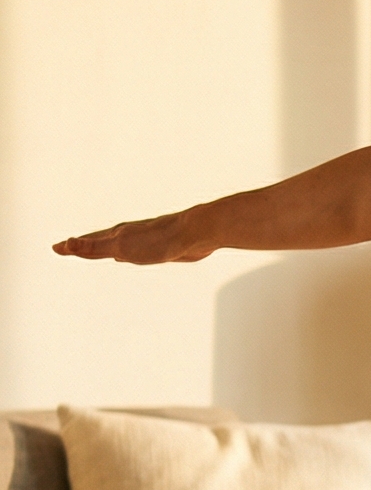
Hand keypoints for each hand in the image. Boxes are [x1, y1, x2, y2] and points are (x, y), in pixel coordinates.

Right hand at [51, 211, 213, 263]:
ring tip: (98, 252)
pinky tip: (130, 257)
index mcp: (118, 235)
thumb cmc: (160, 240)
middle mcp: (128, 235)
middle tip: (68, 247)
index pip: (88, 242)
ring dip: (105, 249)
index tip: (55, 248)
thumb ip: (95, 247)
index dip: (71, 247)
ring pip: (118, 246)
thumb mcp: (122, 246)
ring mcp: (144, 240)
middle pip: (100, 242)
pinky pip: (136, 251)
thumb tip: (67, 244)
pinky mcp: (161, 247)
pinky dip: (127, 254)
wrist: (197, 232)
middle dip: (84, 245)